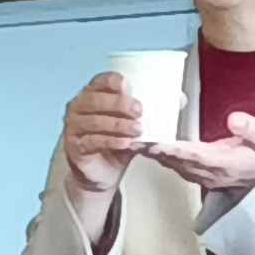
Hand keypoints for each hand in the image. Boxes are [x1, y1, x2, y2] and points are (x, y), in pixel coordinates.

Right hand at [59, 74, 151, 204]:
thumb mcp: (134, 124)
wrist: (103, 173)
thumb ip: (152, 111)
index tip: (129, 86)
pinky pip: (93, 141)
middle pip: (95, 100)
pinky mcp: (75, 146)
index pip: (100, 81)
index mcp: (92, 95)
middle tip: (139, 110)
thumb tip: (180, 98)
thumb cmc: (117, 143)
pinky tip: (125, 143)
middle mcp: (79, 108)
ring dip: (118, 125)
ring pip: (95, 121)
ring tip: (137, 130)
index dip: (113, 81)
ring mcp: (74, 127)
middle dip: (119, 103)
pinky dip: (111, 141)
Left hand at [143, 111, 254, 196]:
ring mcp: (196, 173)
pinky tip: (140, 142)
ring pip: (169, 163)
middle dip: (154, 150)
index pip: (196, 156)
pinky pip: (169, 163)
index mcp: (224, 163)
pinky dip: (154, 153)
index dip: (176, 150)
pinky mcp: (190, 171)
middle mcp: (206, 171)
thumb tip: (234, 119)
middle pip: (175, 160)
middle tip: (133, 139)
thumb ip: (253, 130)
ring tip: (130, 139)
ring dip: (150, 152)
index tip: (159, 143)